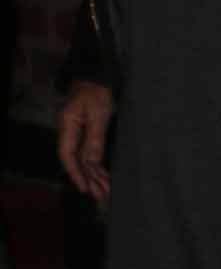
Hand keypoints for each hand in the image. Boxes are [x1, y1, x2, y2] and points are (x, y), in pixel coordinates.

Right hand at [56, 81, 114, 199]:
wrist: (98, 74)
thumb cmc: (97, 90)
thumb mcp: (98, 114)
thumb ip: (95, 138)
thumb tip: (91, 162)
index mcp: (68, 124)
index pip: (67, 154)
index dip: (75, 172)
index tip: (84, 188)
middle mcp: (70, 129)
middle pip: (76, 159)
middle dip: (88, 177)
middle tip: (100, 194)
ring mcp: (77, 130)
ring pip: (83, 157)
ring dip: (94, 173)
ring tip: (104, 189)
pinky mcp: (87, 129)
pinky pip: (89, 150)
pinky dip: (97, 163)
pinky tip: (103, 174)